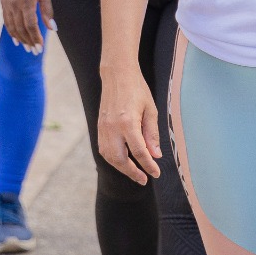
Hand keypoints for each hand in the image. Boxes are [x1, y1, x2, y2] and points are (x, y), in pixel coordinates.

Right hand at [1, 0, 53, 51]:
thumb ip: (47, 10)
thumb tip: (52, 28)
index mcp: (27, 1)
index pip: (31, 25)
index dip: (36, 37)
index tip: (40, 47)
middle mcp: (14, 4)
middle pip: (21, 28)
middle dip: (28, 41)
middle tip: (35, 51)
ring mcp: (7, 4)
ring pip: (12, 27)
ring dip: (20, 38)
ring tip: (27, 47)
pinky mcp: (3, 2)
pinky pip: (6, 20)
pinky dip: (11, 31)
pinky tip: (16, 38)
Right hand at [97, 65, 161, 184]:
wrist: (117, 75)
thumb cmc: (137, 89)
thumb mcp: (150, 110)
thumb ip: (152, 134)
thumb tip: (155, 155)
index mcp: (128, 122)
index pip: (139, 151)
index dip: (148, 165)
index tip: (156, 173)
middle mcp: (112, 128)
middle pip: (120, 159)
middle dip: (132, 172)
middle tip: (144, 179)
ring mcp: (103, 128)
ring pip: (109, 157)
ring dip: (121, 167)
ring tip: (134, 172)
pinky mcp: (99, 127)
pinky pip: (104, 149)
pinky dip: (113, 159)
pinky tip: (122, 160)